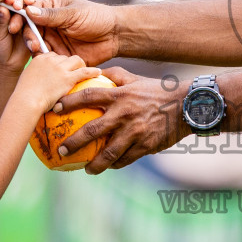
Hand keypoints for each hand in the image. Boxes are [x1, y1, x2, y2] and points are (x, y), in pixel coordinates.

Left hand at [0, 1, 32, 76]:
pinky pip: (38, 22)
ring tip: (26, 17)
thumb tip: (1, 6)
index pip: (6, 2)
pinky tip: (36, 24)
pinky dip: (37, 22)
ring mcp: (25, 20)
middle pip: (20, 3)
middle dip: (20, 3)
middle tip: (18, 7)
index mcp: (2, 13)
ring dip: (29, 11)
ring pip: (30, 11)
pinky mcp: (35, 28)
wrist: (9, 65)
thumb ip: (0, 21)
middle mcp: (14, 14)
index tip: (11, 2)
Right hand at [16, 52, 102, 112]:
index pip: (53, 55)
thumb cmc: (24, 96)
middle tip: (73, 73)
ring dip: (81, 65)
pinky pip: (85, 71)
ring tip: (85, 71)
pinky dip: (93, 71)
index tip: (61, 70)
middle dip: (69, 64)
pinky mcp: (68, 77)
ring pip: (76, 60)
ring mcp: (60, 68)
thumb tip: (41, 80)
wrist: (27, 102)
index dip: (59, 63)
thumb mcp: (27, 80)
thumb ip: (36, 75)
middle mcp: (50, 60)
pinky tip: (98, 73)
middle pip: (65, 57)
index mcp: (40, 59)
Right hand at [20, 0, 121, 65]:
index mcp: (50, 9)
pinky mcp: (59, 55)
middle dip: (25, 32)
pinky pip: (46, 58)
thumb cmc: (96, 18)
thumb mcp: (73, 14)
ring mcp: (52, 40)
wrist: (115, 36)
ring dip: (32, 45)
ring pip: (35, 43)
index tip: (15, 13)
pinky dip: (41, 59)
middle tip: (25, 36)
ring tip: (35, 47)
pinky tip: (41, 58)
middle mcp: (48, 25)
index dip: (20, 11)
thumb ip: (52, 15)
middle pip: (29, 28)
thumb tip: (28, 10)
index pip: (29, 9)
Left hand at [48, 66, 188, 171]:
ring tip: (85, 169)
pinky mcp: (145, 146)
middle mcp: (124, 114)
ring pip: (109, 153)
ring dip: (94, 164)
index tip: (54, 109)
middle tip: (61, 150)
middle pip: (92, 130)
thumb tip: (94, 73)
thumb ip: (115, 75)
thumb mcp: (136, 79)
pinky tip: (108, 167)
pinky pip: (125, 159)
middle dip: (73, 142)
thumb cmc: (158, 91)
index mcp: (120, 95)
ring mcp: (135, 132)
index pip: (87, 96)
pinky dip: (115, 164)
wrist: (186, 106)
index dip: (68, 102)